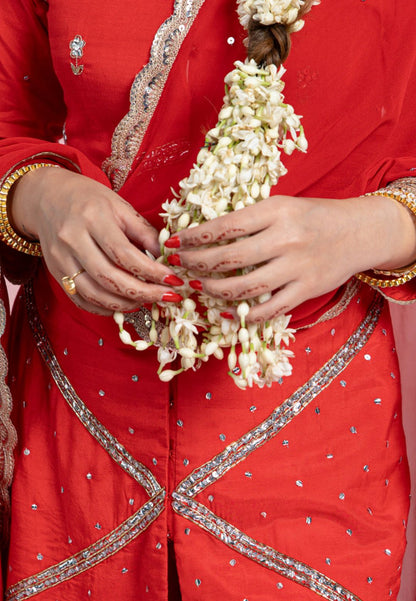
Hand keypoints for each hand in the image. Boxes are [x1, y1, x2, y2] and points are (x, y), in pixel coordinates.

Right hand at [10, 167, 182, 314]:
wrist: (47, 198)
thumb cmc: (89, 200)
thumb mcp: (120, 206)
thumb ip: (143, 232)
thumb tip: (166, 258)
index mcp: (93, 218)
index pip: (125, 254)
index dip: (151, 271)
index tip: (172, 280)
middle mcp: (73, 240)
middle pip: (109, 277)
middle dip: (142, 292)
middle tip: (165, 296)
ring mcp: (61, 258)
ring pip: (94, 293)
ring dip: (124, 304)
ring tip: (146, 302)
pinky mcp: (55, 272)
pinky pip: (80, 299)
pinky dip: (103, 308)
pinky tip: (123, 305)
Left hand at [164, 193, 415, 321]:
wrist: (360, 231)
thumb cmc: (315, 216)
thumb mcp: (283, 206)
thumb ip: (252, 220)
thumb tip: (207, 235)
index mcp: (277, 210)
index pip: (226, 225)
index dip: (195, 236)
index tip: (174, 242)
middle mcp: (285, 238)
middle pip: (229, 257)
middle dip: (196, 263)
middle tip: (180, 266)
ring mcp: (297, 266)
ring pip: (245, 286)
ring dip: (214, 290)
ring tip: (199, 288)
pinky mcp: (307, 289)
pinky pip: (269, 308)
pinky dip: (245, 315)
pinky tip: (227, 313)